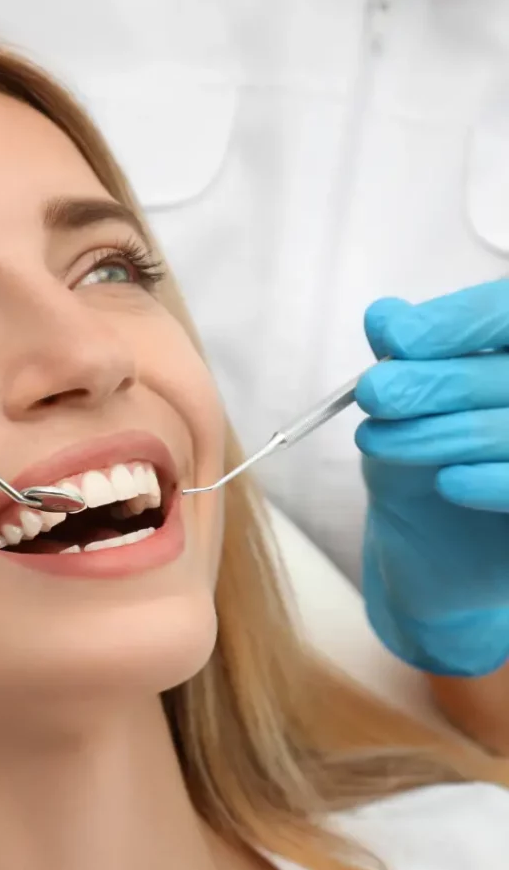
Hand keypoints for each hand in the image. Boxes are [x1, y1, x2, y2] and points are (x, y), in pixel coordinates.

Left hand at [355, 280, 508, 676]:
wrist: (436, 558)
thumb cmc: (420, 469)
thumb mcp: (400, 411)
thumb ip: (401, 361)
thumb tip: (384, 315)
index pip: (505, 312)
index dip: (457, 322)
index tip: (396, 339)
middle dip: (436, 380)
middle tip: (373, 392)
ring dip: (444, 432)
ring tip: (376, 440)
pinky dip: (491, 480)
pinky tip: (449, 483)